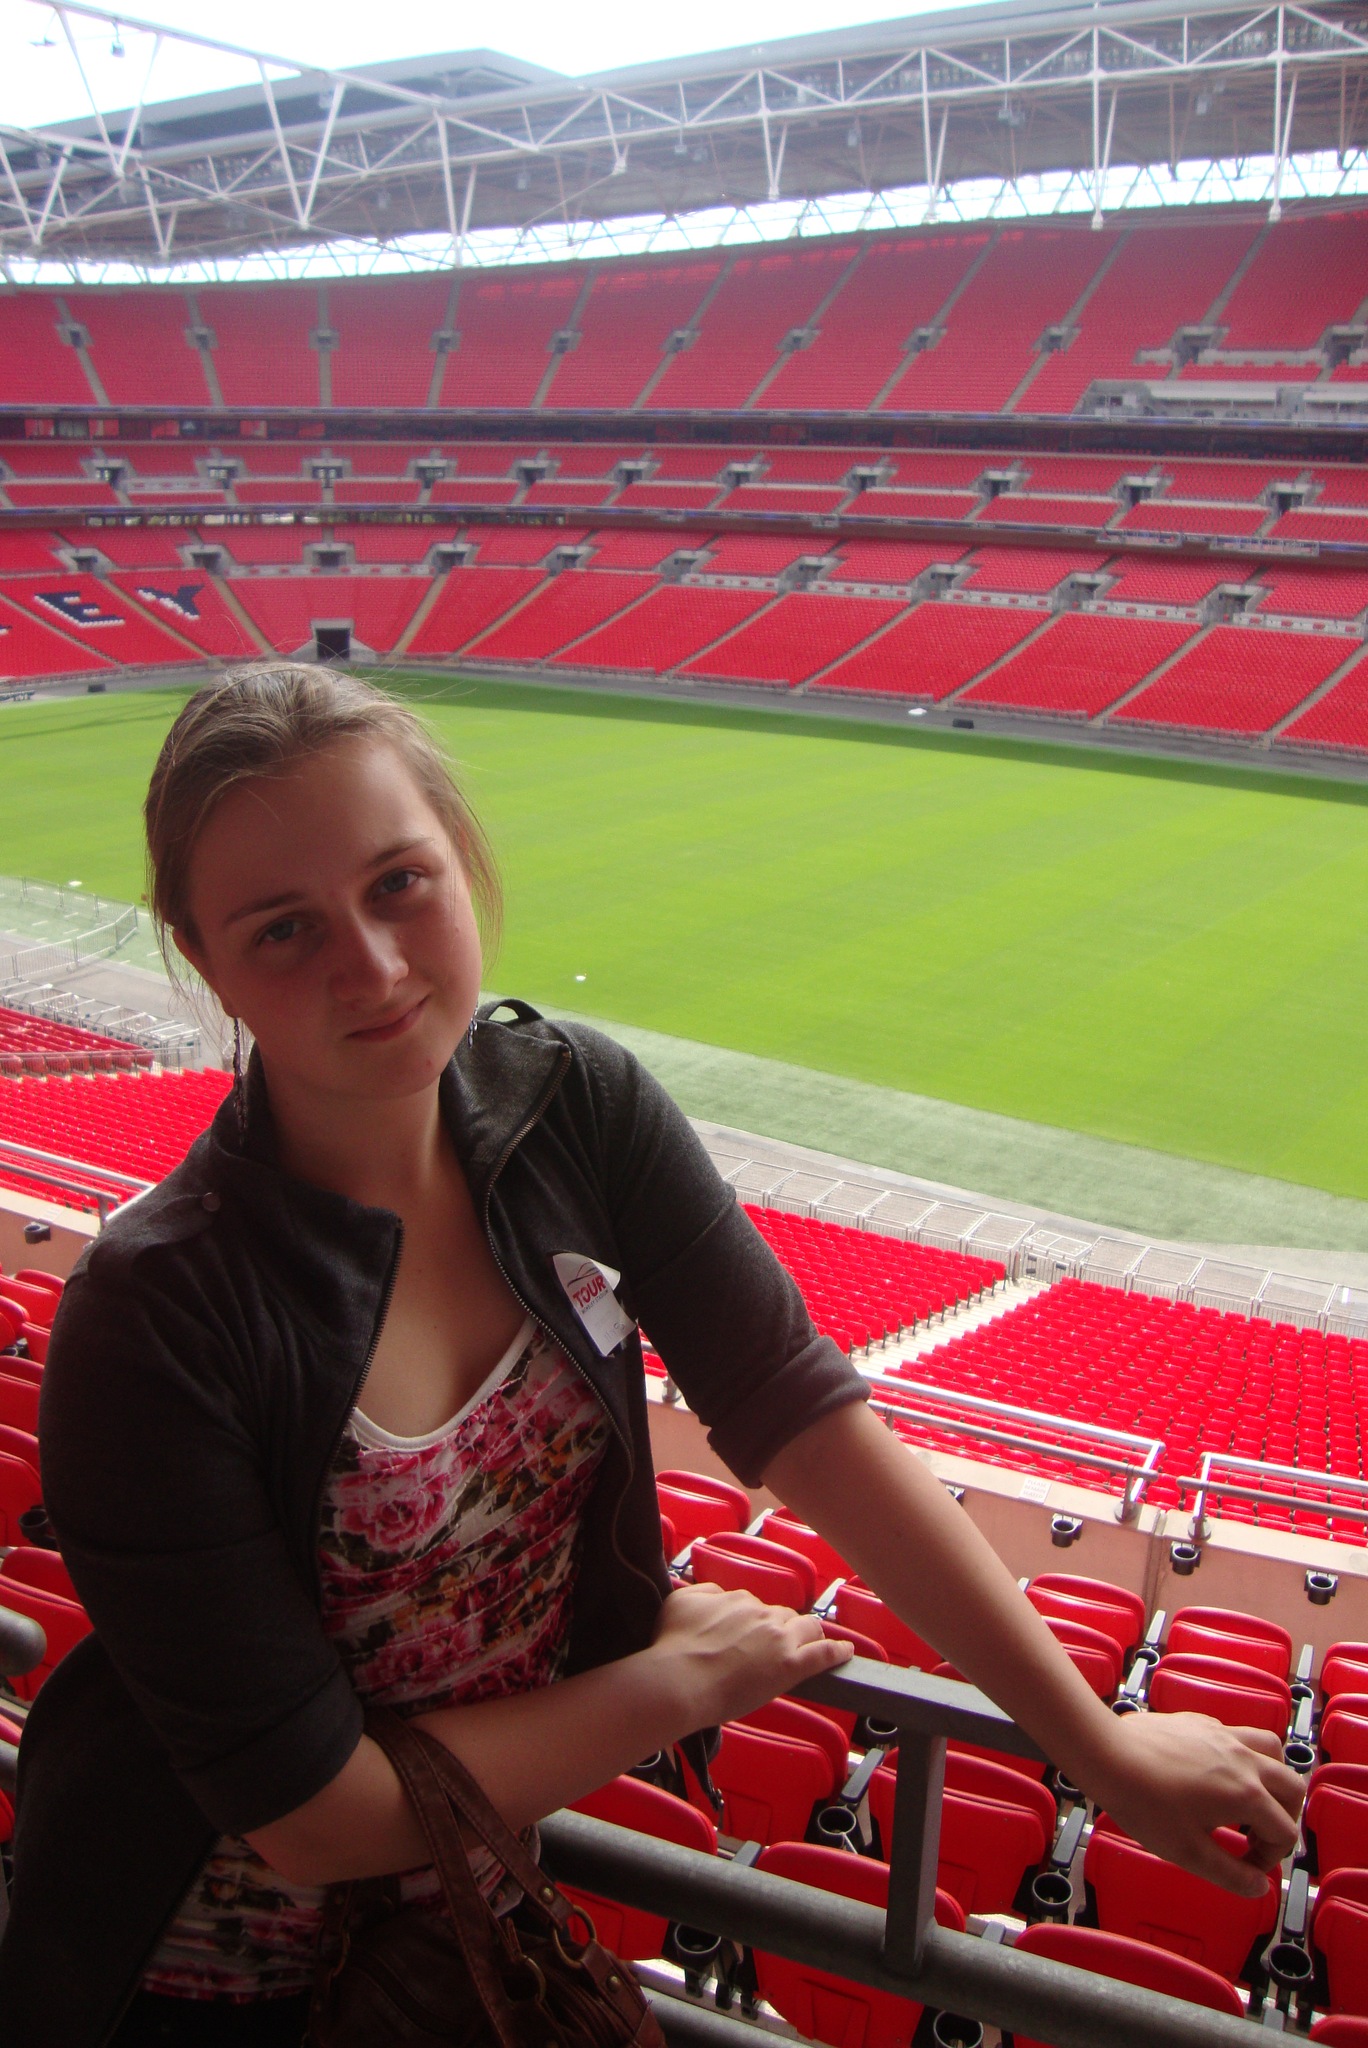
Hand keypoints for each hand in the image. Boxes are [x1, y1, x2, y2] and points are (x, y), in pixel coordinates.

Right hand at [650, 1581, 852, 1728]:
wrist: (680, 1679)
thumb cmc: (673, 1646)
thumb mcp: (680, 1601)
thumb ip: (703, 1592)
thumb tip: (718, 1594)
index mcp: (737, 1599)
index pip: (754, 1606)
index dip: (753, 1622)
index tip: (747, 1636)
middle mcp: (761, 1613)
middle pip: (783, 1615)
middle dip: (782, 1627)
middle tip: (772, 1647)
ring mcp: (779, 1639)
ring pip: (806, 1628)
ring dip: (809, 1634)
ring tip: (812, 1643)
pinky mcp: (791, 1666)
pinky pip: (823, 1653)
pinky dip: (837, 1652)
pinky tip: (846, 1653)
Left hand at [1083, 1711, 1304, 1895]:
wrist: (1107, 1755)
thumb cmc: (1145, 1805)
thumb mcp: (1189, 1853)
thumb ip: (1231, 1874)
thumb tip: (1260, 1886)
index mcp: (1247, 1794)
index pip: (1285, 1831)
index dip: (1270, 1858)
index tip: (1244, 1866)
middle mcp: (1244, 1759)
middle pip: (1292, 1786)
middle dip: (1285, 1816)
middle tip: (1258, 1835)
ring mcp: (1223, 1734)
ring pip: (1270, 1749)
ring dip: (1271, 1777)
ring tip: (1248, 1798)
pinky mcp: (1200, 1720)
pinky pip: (1237, 1735)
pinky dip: (1241, 1756)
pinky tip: (1214, 1773)